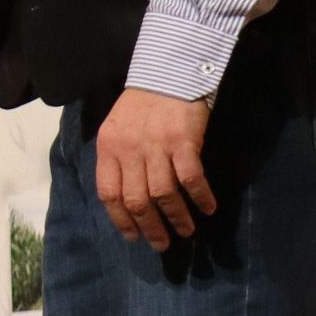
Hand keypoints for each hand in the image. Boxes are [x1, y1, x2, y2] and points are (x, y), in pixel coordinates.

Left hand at [93, 88, 217, 250]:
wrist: (168, 71)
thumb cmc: (142, 103)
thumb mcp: (117, 128)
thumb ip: (117, 158)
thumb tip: (123, 195)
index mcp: (108, 148)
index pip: (108, 193)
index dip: (120, 219)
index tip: (133, 236)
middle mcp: (129, 150)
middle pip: (136, 200)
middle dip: (150, 227)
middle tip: (162, 243)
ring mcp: (156, 146)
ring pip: (163, 194)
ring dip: (177, 217)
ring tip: (186, 231)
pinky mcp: (183, 141)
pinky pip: (191, 179)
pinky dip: (200, 197)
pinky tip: (208, 208)